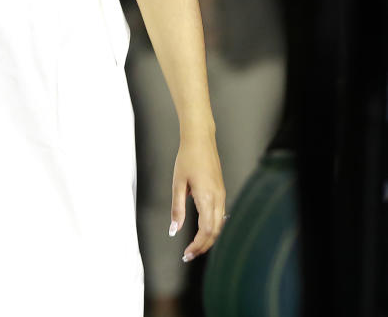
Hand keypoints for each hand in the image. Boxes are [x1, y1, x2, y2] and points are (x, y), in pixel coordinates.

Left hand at [169, 128, 225, 261]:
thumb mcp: (177, 183)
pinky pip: (220, 216)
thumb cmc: (187, 158)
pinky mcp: (221, 192)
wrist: (201, 140)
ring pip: (219, 225)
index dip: (197, 245)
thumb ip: (177, 208)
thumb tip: (174, 229)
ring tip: (194, 247)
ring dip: (208, 239)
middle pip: (215, 232)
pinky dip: (213, 228)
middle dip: (203, 246)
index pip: (206, 230)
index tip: (186, 254)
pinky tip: (204, 232)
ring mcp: (222, 196)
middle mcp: (218, 199)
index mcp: (207, 198)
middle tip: (189, 256)